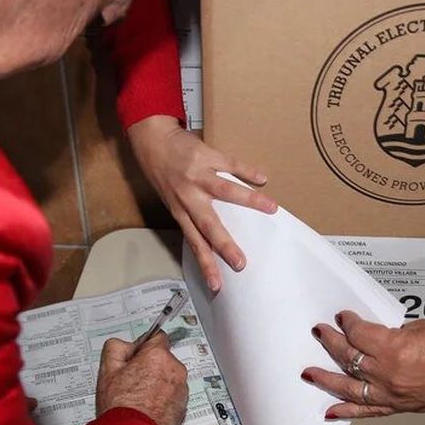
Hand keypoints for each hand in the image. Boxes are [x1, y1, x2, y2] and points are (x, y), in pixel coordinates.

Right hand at [95, 332, 187, 424]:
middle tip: (130, 382)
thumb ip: (116, 347)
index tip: (135, 357)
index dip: (142, 347)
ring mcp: (182, 390)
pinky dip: (162, 400)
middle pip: (162, 360)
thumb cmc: (121, 406)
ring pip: (168, 379)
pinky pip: (172, 396)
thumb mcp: (107, 369)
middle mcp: (175, 370)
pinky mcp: (183, 407)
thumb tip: (125, 346)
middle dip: (149, 367)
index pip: (156, 337)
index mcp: (158, 356)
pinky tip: (146, 409)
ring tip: (137, 399)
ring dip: (156, 384)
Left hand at [128, 115, 277, 291]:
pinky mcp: (206, 156)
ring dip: (250, 200)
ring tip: (271, 208)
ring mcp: (198, 177)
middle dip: (225, 244)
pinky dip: (247, 171)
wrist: (153, 140)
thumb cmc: (163, 173)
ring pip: (226, 191)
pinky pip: (230, 164)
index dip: (206, 264)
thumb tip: (213, 236)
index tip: (217, 285)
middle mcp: (188, 197)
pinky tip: (262, 178)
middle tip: (241, 262)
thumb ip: (191, 215)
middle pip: (208, 224)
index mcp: (181, 211)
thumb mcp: (172, 199)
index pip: (195, 243)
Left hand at [302, 311, 424, 418]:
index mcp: (392, 349)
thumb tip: (378, 338)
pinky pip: (367, 411)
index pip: (358, 334)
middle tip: (320, 333)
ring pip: (349, 387)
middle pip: (348, 357)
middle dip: (331, 343)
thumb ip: (394, 334)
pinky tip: (330, 411)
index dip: (348, 323)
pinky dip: (347, 411)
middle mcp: (386, 374)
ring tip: (309, 373)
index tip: (344, 317)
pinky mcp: (398, 407)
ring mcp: (390, 393)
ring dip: (327, 379)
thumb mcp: (420, 328)